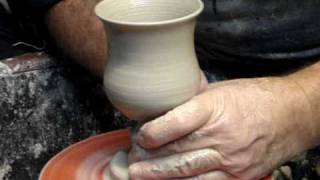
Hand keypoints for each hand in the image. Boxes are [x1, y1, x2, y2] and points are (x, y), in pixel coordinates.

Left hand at [128, 77, 312, 179]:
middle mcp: (222, 135)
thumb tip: (164, 109)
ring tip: (139, 174)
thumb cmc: (254, 98)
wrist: (290, 115)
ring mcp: (232, 159)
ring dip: (159, 174)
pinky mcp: (240, 176)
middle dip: (149, 157)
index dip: (151, 133)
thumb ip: (192, 101)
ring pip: (187, 171)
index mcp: (214, 108)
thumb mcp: (220, 90)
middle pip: (176, 150)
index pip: (174, 123)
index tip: (140, 136)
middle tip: (132, 159)